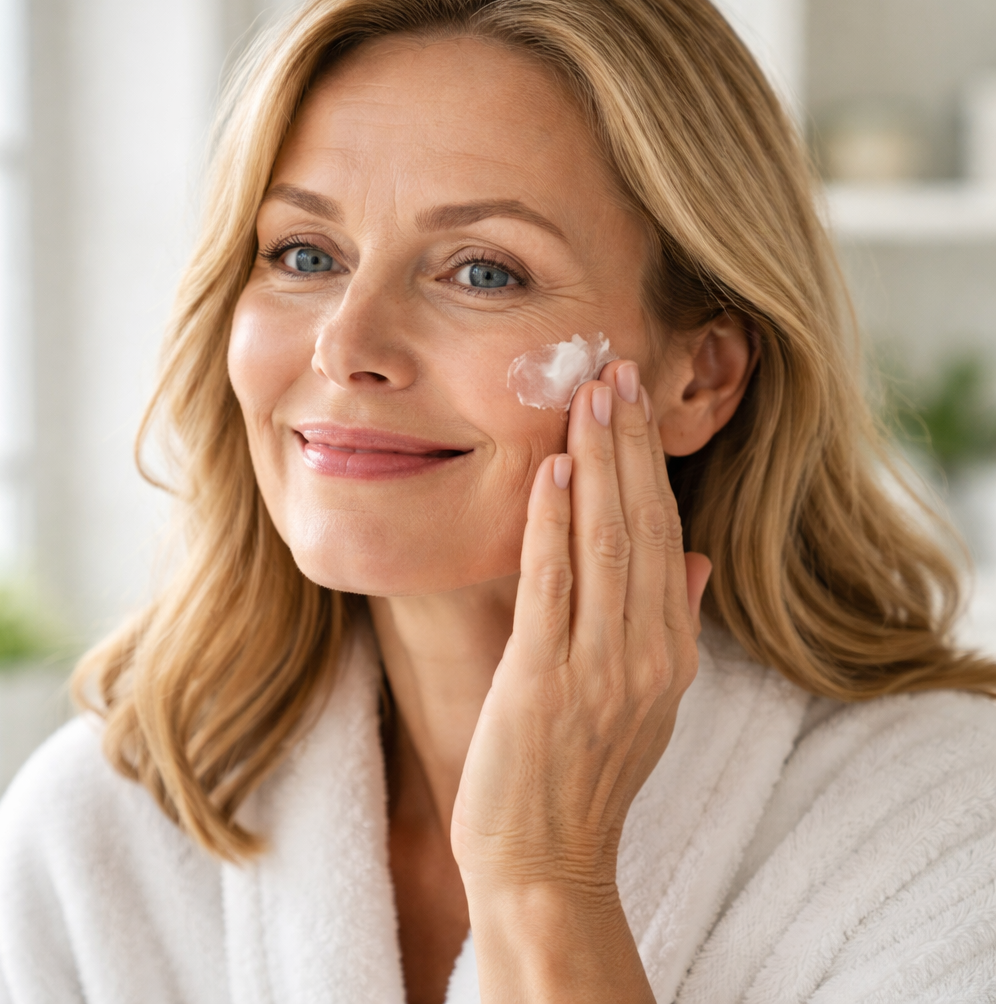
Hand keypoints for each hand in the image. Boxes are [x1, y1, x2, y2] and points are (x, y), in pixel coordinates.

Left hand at [451, 359, 710, 1001]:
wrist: (546, 862)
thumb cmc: (585, 777)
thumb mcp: (649, 704)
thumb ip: (672, 625)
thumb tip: (691, 558)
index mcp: (669, 653)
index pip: (665, 537)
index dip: (651, 467)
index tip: (637, 407)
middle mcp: (645, 653)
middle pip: (642, 526)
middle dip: (629, 446)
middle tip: (616, 372)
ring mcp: (598, 668)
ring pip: (606, 544)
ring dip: (597, 465)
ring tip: (591, 398)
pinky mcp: (544, 682)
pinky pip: (553, 587)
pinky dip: (553, 526)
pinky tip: (550, 473)